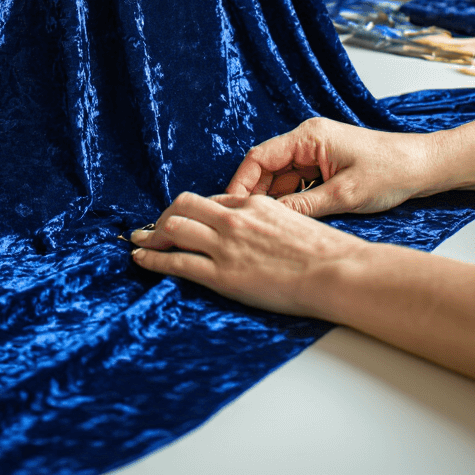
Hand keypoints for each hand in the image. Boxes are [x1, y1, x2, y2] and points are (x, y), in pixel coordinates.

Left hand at [130, 192, 363, 315]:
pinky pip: (176, 262)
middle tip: (153, 228)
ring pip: (174, 227)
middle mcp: (235, 218)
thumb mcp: (297, 222)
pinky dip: (152, 259)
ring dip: (152, 235)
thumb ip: (272, 221)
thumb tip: (263, 232)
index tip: (183, 219)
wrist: (335, 271)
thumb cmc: (326, 253)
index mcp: (255, 204)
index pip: (213, 200)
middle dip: (164, 216)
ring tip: (139, 242)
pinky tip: (140, 260)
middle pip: (184, 205)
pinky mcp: (222, 274)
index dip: (193, 210)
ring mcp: (226, 245)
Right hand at [225, 117, 435, 217]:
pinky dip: (289, 199)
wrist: (424, 166)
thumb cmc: (390, 172)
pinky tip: (285, 220)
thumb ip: (304, 207)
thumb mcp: (345, 195)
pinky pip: (297, 181)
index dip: (241, 183)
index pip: (259, 157)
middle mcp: (308, 140)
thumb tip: (271, 219)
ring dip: (271, 199)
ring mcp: (316, 152)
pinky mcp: (325, 164)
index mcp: (309, 137)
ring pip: (280, 177)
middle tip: (242, 223)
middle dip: (253, 194)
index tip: (231, 208)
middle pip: (266, 167)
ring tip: (259, 227)